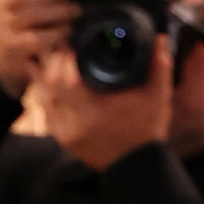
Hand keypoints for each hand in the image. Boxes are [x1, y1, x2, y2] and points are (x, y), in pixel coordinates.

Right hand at [0, 0, 68, 102]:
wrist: (4, 60)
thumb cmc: (22, 21)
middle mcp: (6, 4)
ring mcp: (7, 27)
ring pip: (31, 16)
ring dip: (57, 15)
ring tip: (74, 14)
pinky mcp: (13, 49)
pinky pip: (35, 39)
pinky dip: (53, 35)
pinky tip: (66, 33)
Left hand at [34, 30, 176, 169]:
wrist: (136, 166)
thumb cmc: (146, 131)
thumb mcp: (157, 97)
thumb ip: (159, 66)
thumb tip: (160, 38)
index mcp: (92, 110)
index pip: (65, 76)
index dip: (64, 55)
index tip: (70, 40)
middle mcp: (73, 123)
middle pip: (49, 85)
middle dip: (51, 63)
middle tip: (59, 46)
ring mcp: (65, 133)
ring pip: (44, 98)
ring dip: (43, 78)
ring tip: (45, 59)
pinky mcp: (64, 139)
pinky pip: (46, 113)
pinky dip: (45, 97)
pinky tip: (45, 84)